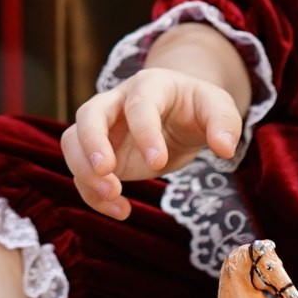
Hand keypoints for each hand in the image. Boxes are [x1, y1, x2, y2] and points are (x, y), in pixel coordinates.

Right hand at [60, 65, 245, 220]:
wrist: (179, 114)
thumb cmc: (197, 107)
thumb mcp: (218, 107)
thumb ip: (224, 123)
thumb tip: (224, 149)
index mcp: (148, 86)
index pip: (139, 105)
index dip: (145, 132)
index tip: (158, 162)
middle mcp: (116, 103)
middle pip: (88, 114)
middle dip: (92, 144)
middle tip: (107, 173)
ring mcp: (103, 129)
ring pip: (73, 142)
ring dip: (84, 171)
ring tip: (113, 195)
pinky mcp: (99, 155)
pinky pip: (82, 173)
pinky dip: (93, 195)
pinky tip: (121, 211)